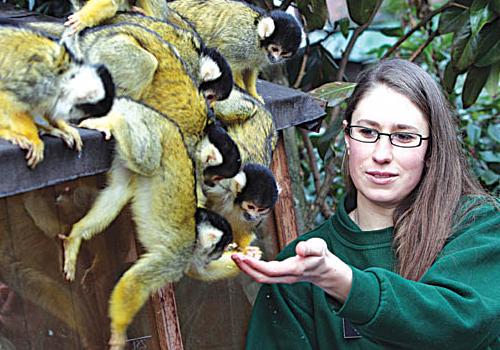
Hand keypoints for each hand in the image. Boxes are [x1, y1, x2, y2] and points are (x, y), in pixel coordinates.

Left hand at [232, 238, 352, 301]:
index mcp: (295, 269)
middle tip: (234, 257)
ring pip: (262, 278)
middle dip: (246, 268)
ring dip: (247, 269)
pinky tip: (247, 261)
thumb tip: (300, 248)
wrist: (324, 269)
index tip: (244, 258)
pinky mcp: (280, 276)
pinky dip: (252, 269)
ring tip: (237, 258)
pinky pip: (263, 275)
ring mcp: (283, 278)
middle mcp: (287, 276)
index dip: (256, 265)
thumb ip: (310, 248)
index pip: (272, 270)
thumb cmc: (320, 256)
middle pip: (263, 277)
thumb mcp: (319, 247)